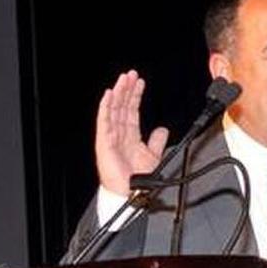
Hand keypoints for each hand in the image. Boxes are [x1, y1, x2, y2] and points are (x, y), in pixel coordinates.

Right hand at [95, 70, 170, 195]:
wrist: (131, 193)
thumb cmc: (138, 178)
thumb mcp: (153, 155)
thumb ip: (157, 141)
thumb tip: (163, 128)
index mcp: (129, 136)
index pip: (131, 110)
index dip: (135, 96)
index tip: (140, 82)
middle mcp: (118, 134)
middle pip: (122, 106)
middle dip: (126, 89)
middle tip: (131, 74)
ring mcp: (110, 137)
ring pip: (113, 110)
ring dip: (118, 94)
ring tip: (123, 79)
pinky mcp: (104, 142)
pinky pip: (104, 122)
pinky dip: (105, 108)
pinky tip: (108, 95)